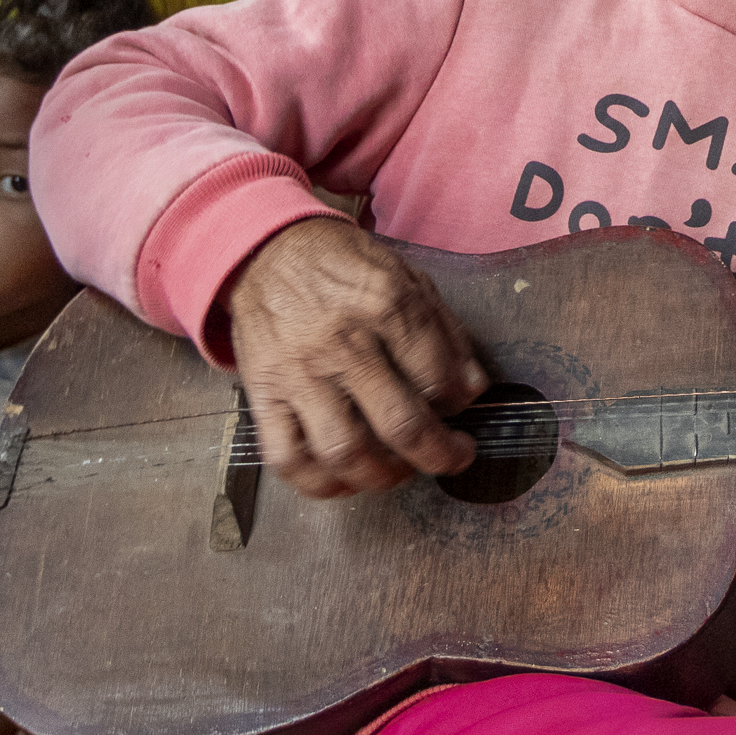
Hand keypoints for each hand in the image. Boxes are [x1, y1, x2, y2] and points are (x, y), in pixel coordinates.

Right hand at [222, 217, 489, 497]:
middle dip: (438, 454)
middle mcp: (341, 343)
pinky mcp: (262, 394)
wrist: (267, 250)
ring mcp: (298, 373)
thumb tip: (473, 388)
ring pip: (344, 451)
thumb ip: (445, 332)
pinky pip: (286, 457)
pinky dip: (319, 483)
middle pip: (399, 423)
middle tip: (452, 456)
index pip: (437, 375)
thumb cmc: (342, 267)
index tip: (460, 405)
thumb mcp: (406, 277)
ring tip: (401, 470)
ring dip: (383, 477)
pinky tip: (345, 479)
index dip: (460, 401)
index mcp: (384, 304)